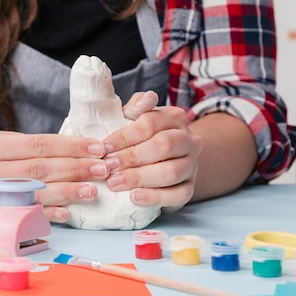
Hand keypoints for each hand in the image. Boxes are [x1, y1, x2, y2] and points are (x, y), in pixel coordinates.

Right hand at [0, 130, 109, 221]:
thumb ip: (30, 146)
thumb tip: (76, 149)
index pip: (38, 146)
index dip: (70, 147)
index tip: (96, 147)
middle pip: (38, 170)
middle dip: (74, 169)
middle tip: (102, 168)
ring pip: (33, 194)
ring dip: (66, 193)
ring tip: (92, 190)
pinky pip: (22, 216)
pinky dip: (46, 215)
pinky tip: (67, 213)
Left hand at [101, 91, 201, 211]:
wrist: (166, 160)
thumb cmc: (142, 138)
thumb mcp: (135, 119)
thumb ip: (135, 108)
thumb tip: (146, 97)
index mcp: (174, 117)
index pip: (150, 123)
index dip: (125, 136)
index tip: (104, 148)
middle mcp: (189, 140)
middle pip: (163, 146)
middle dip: (131, 157)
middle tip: (108, 167)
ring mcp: (192, 165)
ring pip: (171, 172)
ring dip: (140, 178)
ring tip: (115, 183)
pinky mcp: (190, 188)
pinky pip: (177, 195)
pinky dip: (154, 197)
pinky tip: (134, 197)